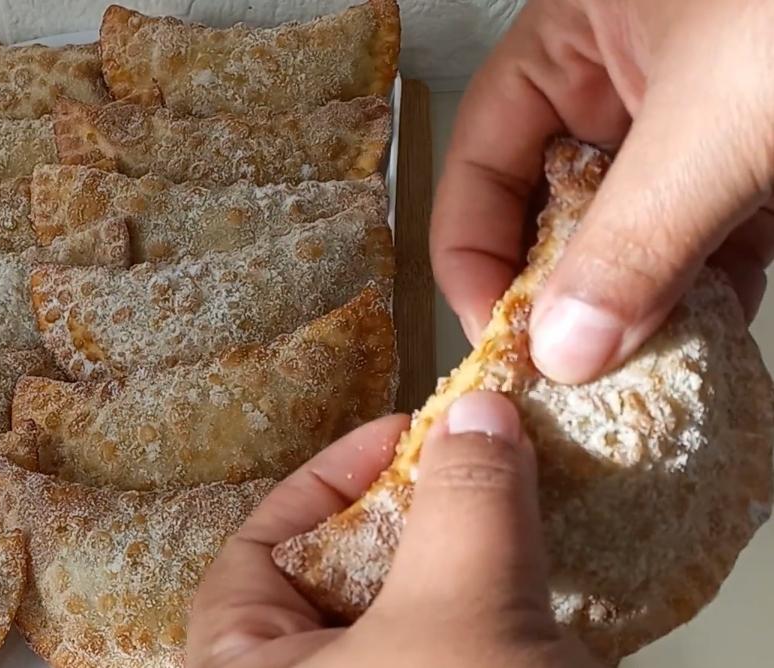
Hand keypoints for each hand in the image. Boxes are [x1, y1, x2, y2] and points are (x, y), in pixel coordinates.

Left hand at [186, 392, 600, 667]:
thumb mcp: (457, 613)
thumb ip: (462, 502)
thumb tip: (476, 412)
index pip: (257, 549)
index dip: (331, 478)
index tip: (407, 434)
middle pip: (339, 583)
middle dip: (413, 521)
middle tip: (476, 470)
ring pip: (406, 627)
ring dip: (465, 574)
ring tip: (522, 519)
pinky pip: (450, 661)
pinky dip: (494, 629)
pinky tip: (551, 595)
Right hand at [431, 0, 773, 383]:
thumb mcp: (723, 122)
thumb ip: (636, 239)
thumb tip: (566, 350)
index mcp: (575, 39)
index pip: (480, 156)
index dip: (473, 248)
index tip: (498, 337)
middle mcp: (621, 80)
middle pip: (546, 201)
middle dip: (554, 289)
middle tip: (559, 375)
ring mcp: (693, 121)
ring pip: (627, 229)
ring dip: (629, 305)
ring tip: (626, 379)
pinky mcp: (755, 160)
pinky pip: (705, 238)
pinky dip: (702, 295)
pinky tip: (698, 350)